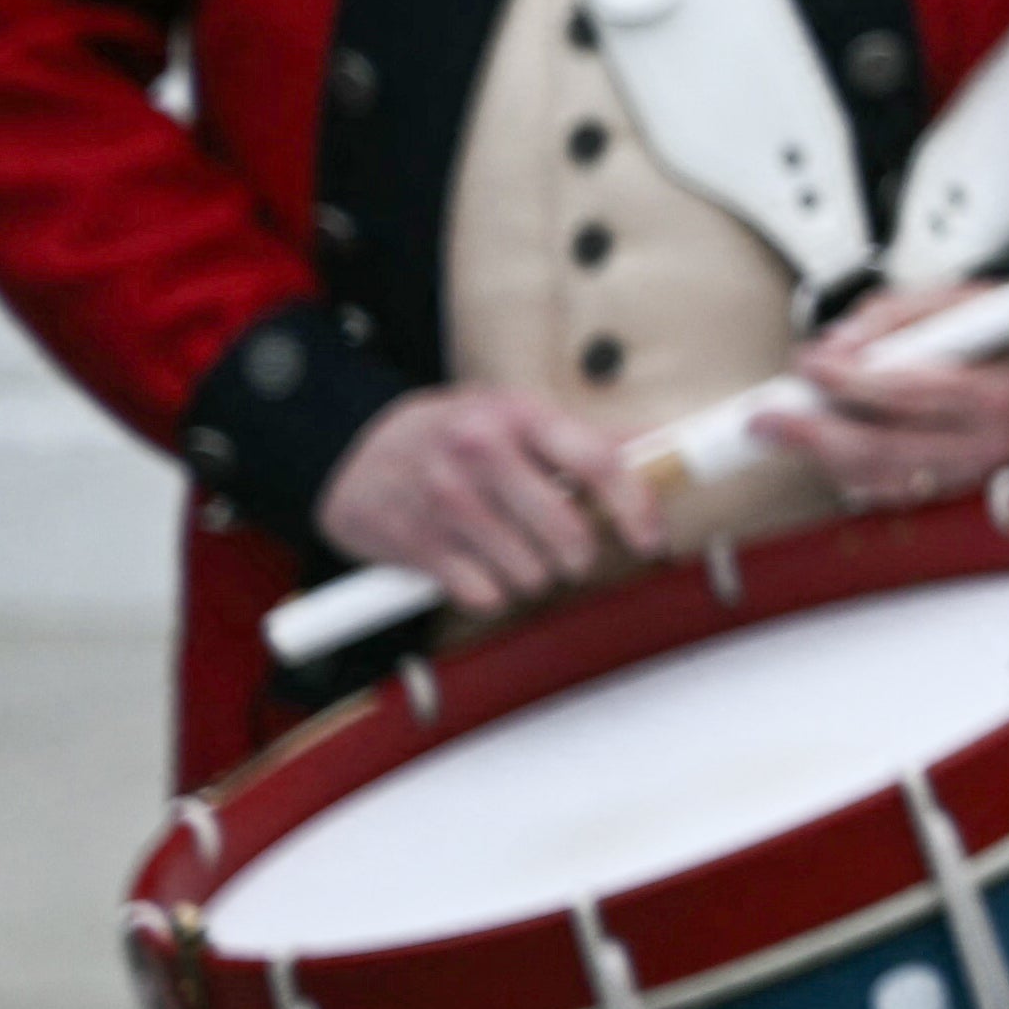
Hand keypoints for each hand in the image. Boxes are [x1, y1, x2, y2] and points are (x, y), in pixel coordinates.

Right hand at [314, 384, 622, 618]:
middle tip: (568, 550)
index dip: (636, 506)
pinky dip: (491, 592)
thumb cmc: (449, 433)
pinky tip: (478, 565)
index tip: (650, 536)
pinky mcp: (416, 544)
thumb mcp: (513, 414)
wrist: (351, 451)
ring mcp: (445, 500)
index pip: (597, 462)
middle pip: (568, 534)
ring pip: (530, 573)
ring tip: (512, 550)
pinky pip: (485, 595)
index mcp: (517, 415)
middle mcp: (480, 453)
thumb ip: (582, 436)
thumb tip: (658, 448)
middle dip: (579, 554)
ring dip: (533, 575)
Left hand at [756, 287, 1008, 512]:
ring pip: (874, 478)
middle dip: (814, 432)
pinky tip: (824, 445)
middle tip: (767, 415)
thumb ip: (900, 313)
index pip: (911, 393)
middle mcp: (985, 448)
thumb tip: (838, 343)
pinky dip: (844, 470)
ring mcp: (965, 479)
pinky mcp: (945, 496)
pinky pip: (881, 493)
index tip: (809, 362)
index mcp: (998, 395)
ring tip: (785, 426)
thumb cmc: (1006, 340)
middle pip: (883, 450)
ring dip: (821, 453)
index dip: (851, 382)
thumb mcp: (966, 299)